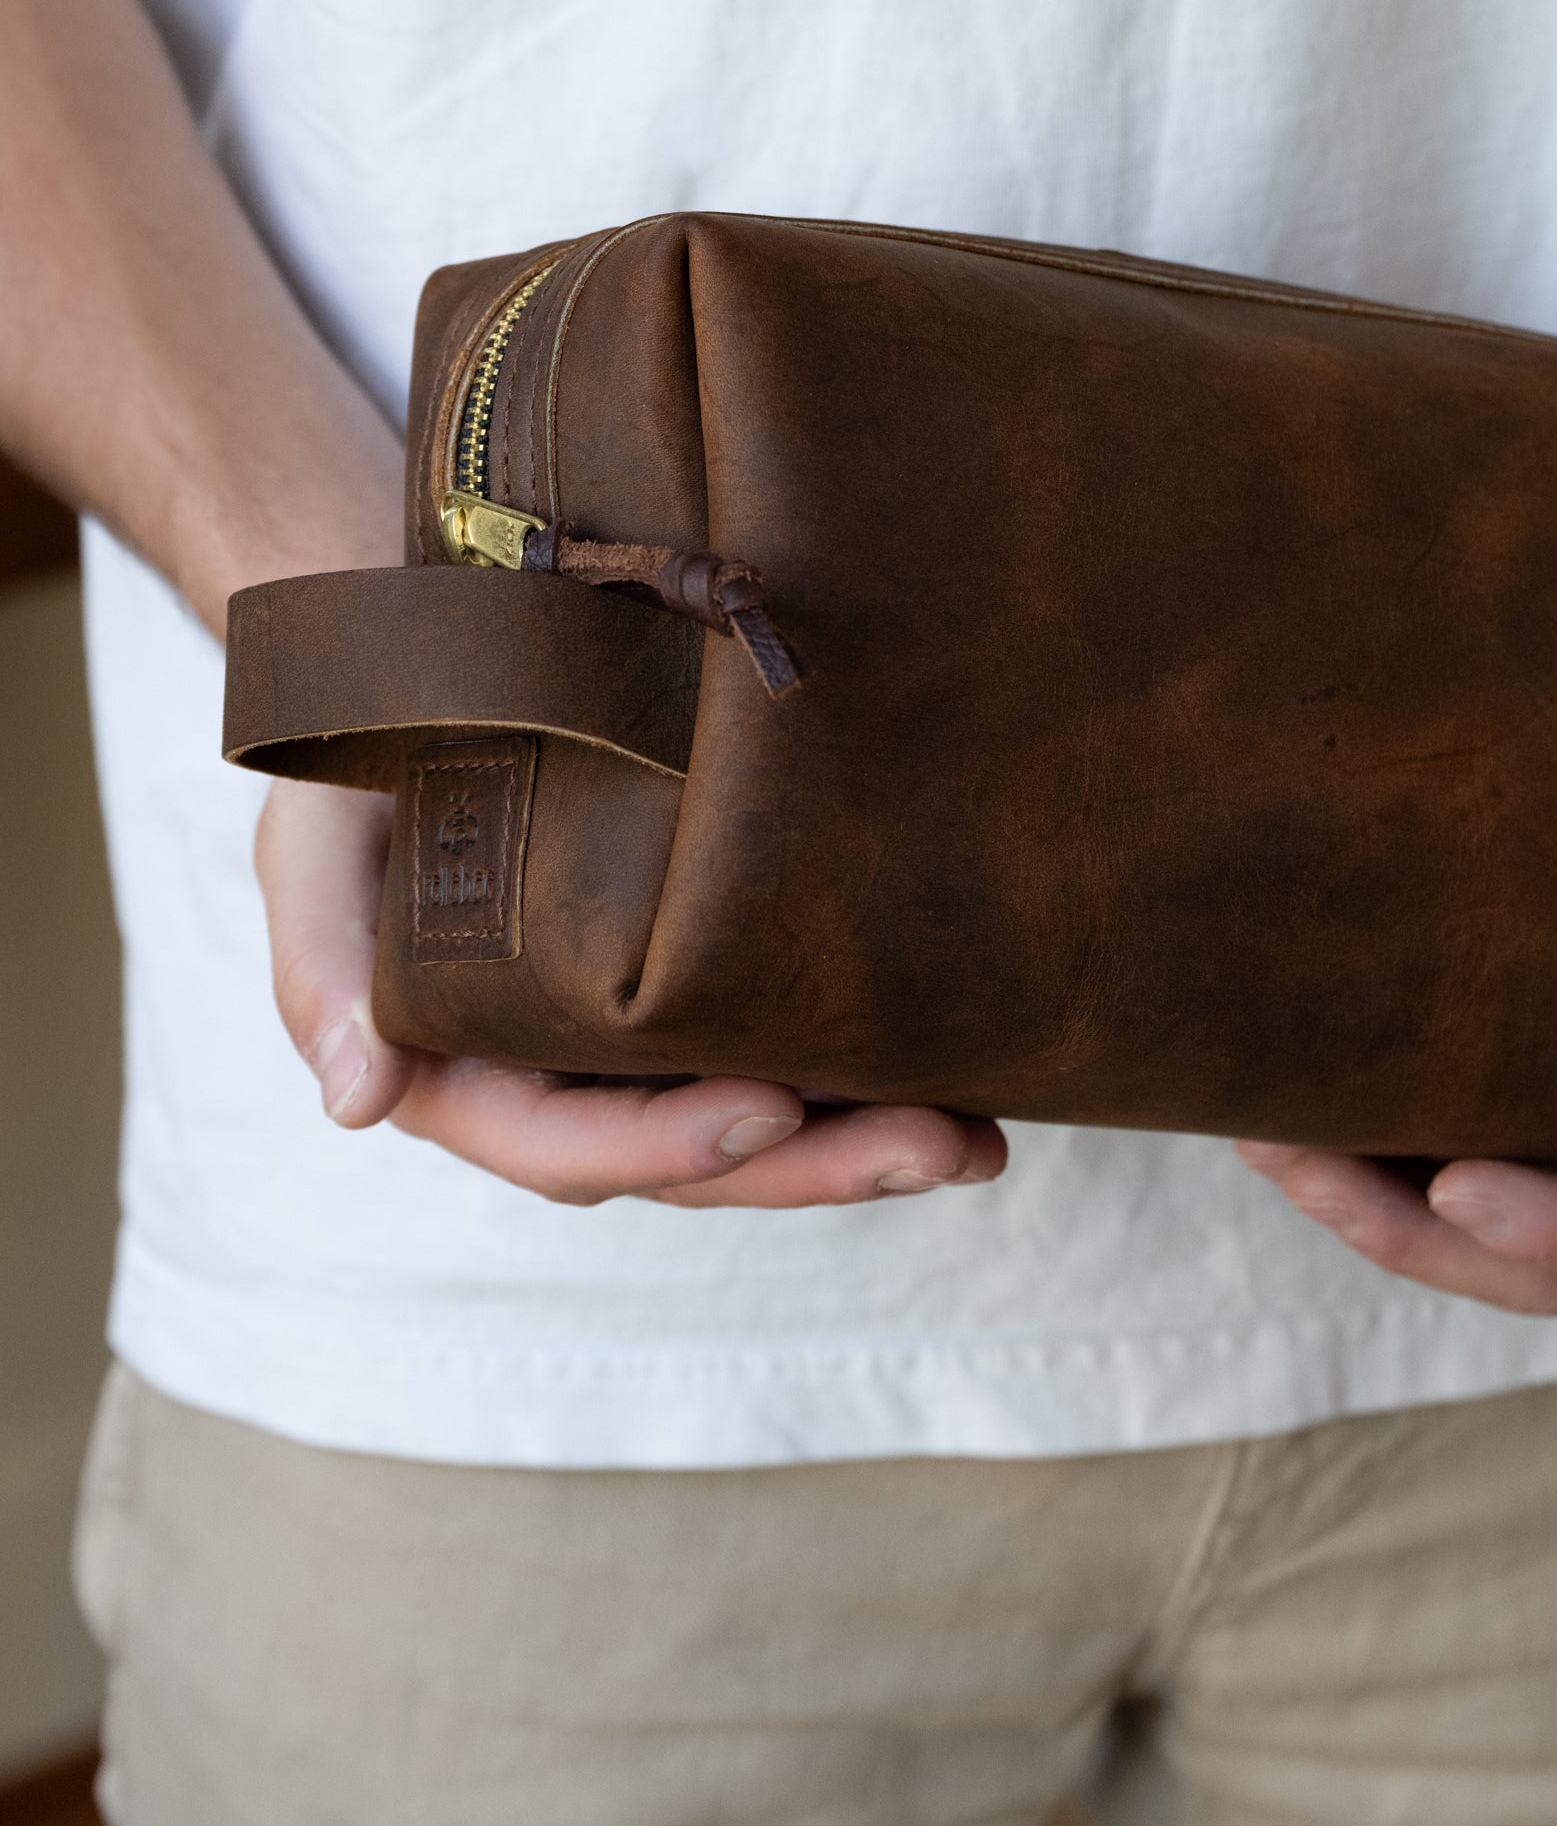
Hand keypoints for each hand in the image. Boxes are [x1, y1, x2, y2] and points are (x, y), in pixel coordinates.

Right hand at [255, 775, 1007, 1206]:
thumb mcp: (309, 852)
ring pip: (767, 1121)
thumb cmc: (361, 761)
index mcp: (469, 1076)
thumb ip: (318, 968)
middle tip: (940, 1148)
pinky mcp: (716, 987)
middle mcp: (572, 1083)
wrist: (439, 661)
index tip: (767, 1116)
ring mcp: (652, 1045)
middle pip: (701, 1158)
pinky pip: (797, 1045)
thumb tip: (357, 1100)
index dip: (668, 1146)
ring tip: (979, 1136)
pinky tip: (971, 1062)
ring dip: (873, 1136)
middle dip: (821, 1165)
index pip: (569, 1147)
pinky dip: (876, 1062)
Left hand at [1235, 677, 1556, 1314]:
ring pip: (1477, 1230)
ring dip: (1365, 1205)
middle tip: (1298, 1162)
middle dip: (1413, 1233)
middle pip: (1544, 1264)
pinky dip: (1367, 1150)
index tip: (1456, 1187)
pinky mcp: (1540, 1094)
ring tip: (1262, 1137)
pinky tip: (1279, 1103)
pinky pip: (1447, 1157)